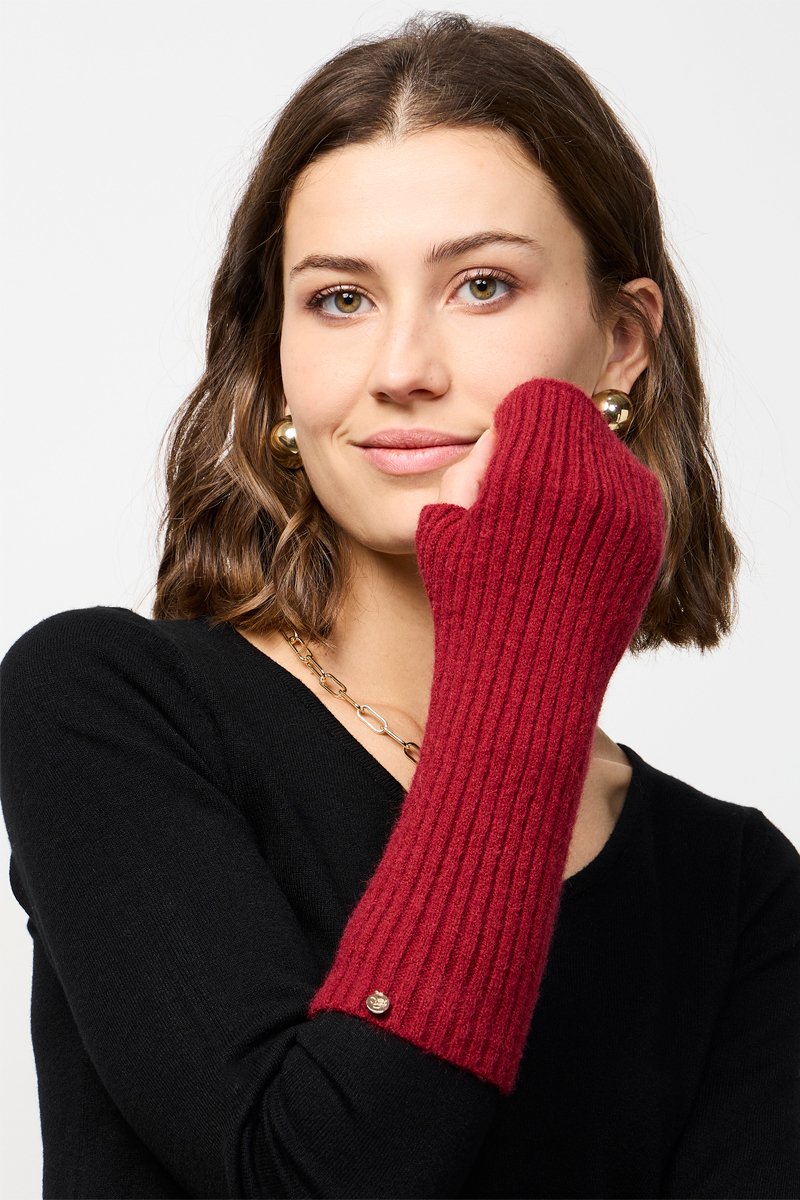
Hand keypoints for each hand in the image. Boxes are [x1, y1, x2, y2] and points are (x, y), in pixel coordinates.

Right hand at [415, 375, 665, 677]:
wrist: (529, 673)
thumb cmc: (473, 600)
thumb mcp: (446, 521)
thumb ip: (474, 463)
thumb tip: (505, 433)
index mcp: (535, 466)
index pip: (538, 397)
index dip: (515, 422)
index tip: (504, 458)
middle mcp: (593, 477)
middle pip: (575, 419)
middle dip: (547, 443)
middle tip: (522, 492)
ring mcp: (632, 505)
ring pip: (605, 451)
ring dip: (576, 470)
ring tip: (547, 525)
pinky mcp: (652, 534)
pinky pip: (628, 488)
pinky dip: (603, 502)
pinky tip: (575, 545)